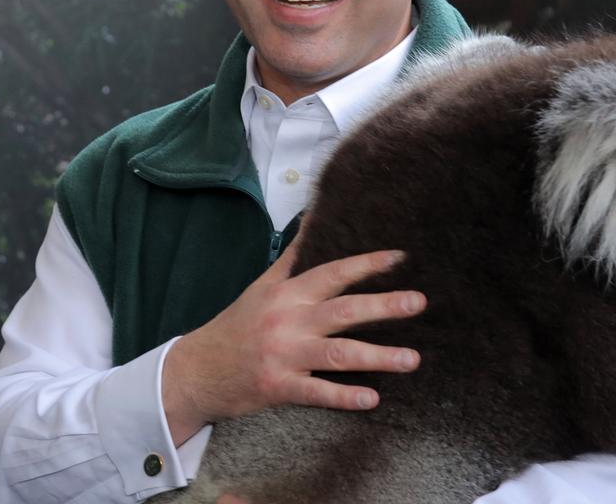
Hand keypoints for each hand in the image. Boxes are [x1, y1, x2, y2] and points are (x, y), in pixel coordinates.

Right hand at [162, 241, 425, 444]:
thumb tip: (314, 217)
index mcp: (288, 294)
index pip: (333, 273)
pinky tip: (372, 398)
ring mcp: (284, 355)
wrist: (196, 371)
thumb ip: (294, 256)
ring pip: (337, 354)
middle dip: (383, 306)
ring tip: (412, 359)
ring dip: (378, 357)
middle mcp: (288, 321)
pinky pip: (317, 392)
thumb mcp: (263, 285)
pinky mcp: (278, 387)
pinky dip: (344, 396)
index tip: (401, 257)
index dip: (367, 264)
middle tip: (419, 302)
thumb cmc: (237, 325)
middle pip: (343, 311)